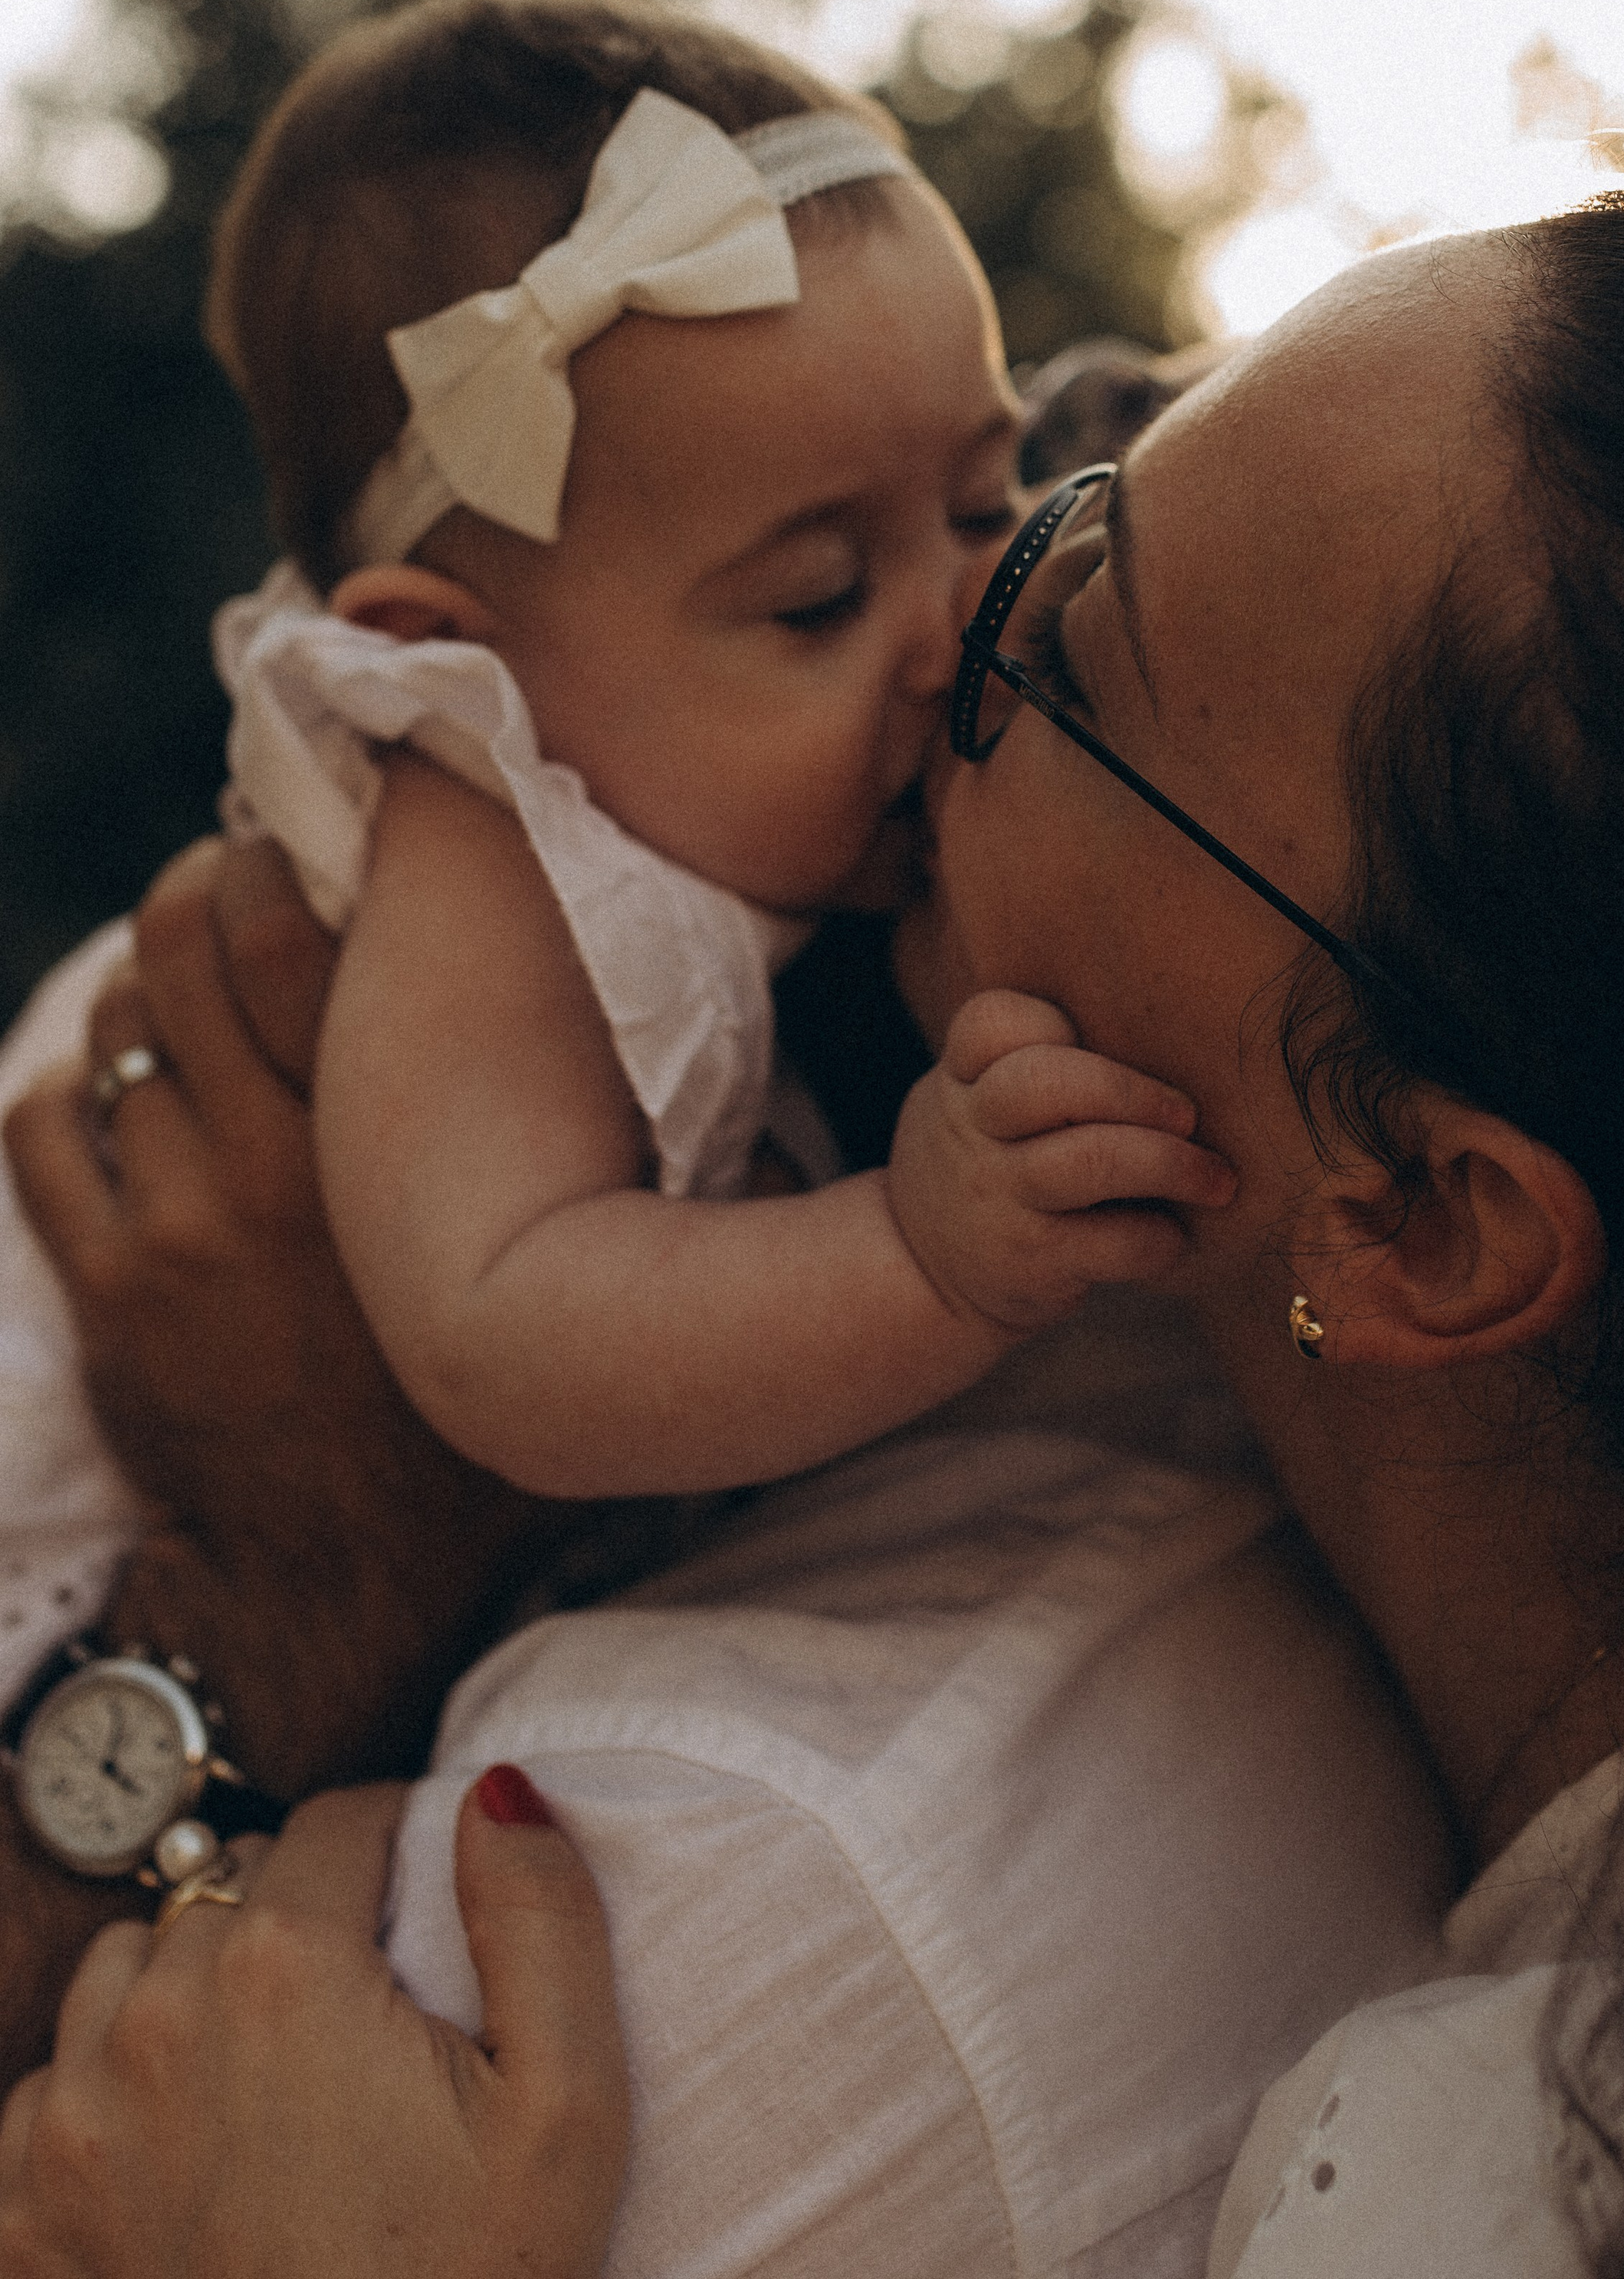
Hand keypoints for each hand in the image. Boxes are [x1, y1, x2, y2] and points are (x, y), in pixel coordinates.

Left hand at [0, 1773, 629, 2278]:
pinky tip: (183, 2148)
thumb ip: (540, 1919)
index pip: (337, 1820)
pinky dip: (106, 2097)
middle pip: (227, 1886)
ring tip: (270, 2071)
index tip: (425, 1898)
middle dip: (297, 1917)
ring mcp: (70, 2124)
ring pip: (124, 1968)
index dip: (397, 1843)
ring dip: (188, 1991)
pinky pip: (45, 2090)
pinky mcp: (22, 2216)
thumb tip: (495, 1791)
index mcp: (285, 1971)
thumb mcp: (564, 2108)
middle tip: (362, 2012)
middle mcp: (154, 2023)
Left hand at [1, 837, 575, 1797]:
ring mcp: (177, 1226)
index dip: (283, 856)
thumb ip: (636, 1183)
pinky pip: (48, 1128)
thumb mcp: (572, 1286)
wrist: (341, 1581)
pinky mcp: (108, 1286)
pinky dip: (78, 1090)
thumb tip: (743, 1065)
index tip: (315, 852)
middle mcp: (278, 1167)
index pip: (292, 926)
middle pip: (180, 939)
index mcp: (395, 1151)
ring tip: (193, 1000)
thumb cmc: (477, 1432)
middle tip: (237, 894)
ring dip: (145, 993)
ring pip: (115, 1026)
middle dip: (200, 888)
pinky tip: (135, 1096)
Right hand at [886, 989, 1234, 1330]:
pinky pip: (1110, 1242)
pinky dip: (1156, 1238)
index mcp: (962, 1080)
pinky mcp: (1030, 1263)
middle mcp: (973, 1131)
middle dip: (1133, 1092)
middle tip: (1189, 1115)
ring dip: (1168, 1164)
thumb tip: (1170, 1038)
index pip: (994, 1022)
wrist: (925, 1277)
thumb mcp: (976, 1102)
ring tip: (1216, 1178)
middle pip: (1046, 1082)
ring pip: (1088, 1160)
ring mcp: (998, 1199)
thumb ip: (1034, 1063)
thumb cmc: (987, 1162)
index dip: (1053, 1023)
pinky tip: (1171, 1237)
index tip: (1099, 1045)